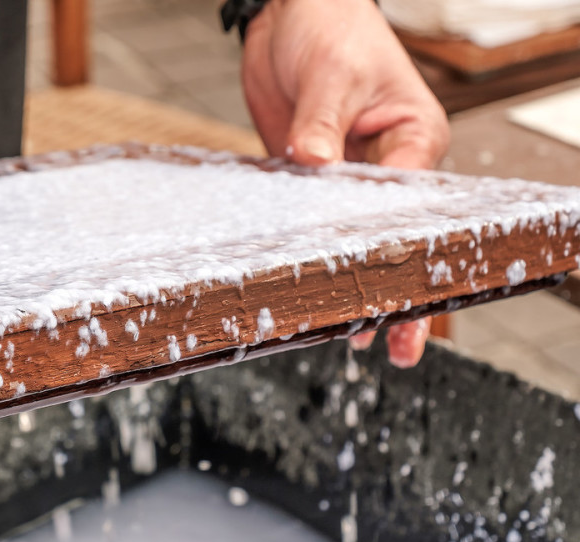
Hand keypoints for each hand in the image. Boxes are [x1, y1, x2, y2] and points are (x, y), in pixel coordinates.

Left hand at [240, 0, 448, 367]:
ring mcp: (345, 176)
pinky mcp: (307, 178)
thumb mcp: (332, 75)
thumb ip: (321, 125)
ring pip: (352, 242)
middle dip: (398, 294)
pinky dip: (310, 257)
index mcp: (414, 140)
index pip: (412, 213)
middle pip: (394, 241)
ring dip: (353, 285)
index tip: (394, 302)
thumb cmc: (331, 26)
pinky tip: (308, 291)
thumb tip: (313, 164)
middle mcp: (387, 165)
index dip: (402, 262)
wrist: (289, 12)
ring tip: (357, 337)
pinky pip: (309, 224)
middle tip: (394, 347)